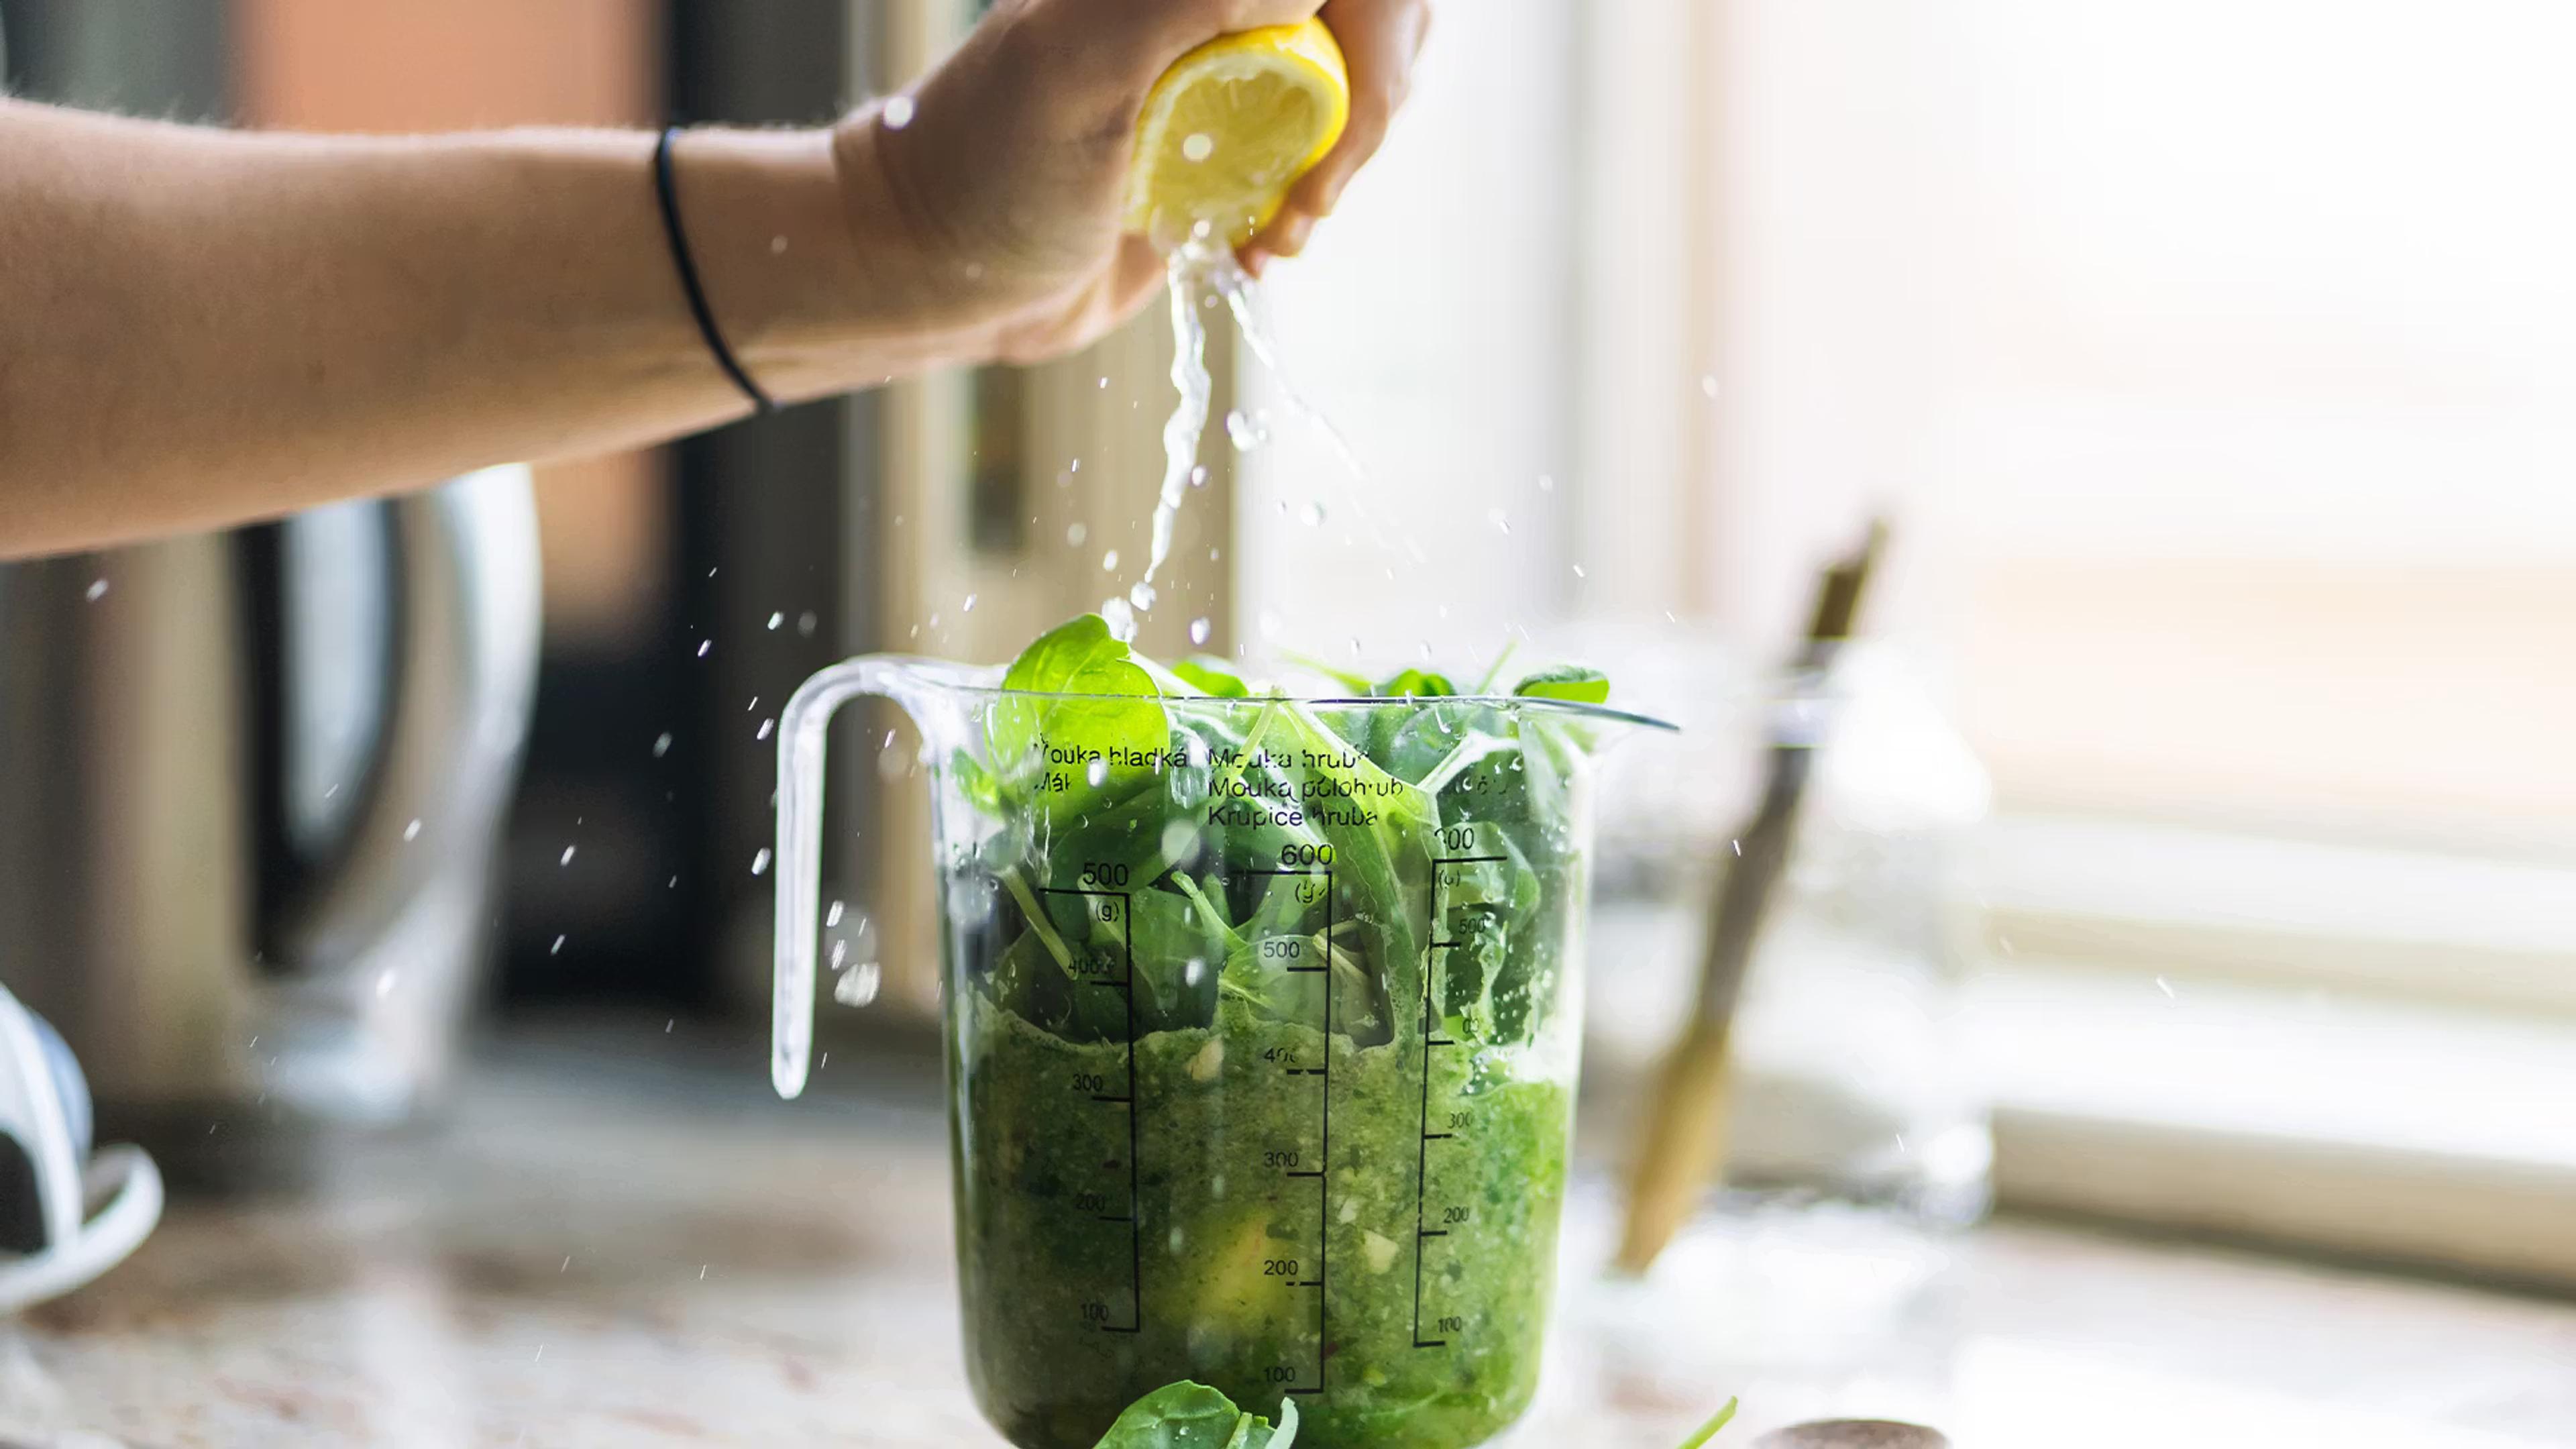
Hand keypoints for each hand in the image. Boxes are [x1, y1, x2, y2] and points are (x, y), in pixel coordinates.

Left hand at [828, 0, 1428, 366]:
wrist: (941, 277)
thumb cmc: (985, 170)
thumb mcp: (1075, 68)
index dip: (1372, 28)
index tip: (1349, 109)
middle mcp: (1204, 6)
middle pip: (1363, 14)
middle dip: (1367, 101)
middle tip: (1313, 187)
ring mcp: (1219, 74)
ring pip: (1348, 85)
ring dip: (1337, 166)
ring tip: (1278, 229)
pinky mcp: (1222, 150)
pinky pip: (1311, 157)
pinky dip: (1305, 209)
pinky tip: (1257, 249)